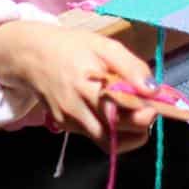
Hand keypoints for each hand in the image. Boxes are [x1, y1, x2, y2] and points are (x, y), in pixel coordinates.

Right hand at [0, 22, 158, 151]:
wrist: (32, 55)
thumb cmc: (72, 46)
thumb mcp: (105, 45)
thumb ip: (131, 66)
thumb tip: (154, 89)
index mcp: (89, 86)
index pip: (123, 114)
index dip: (146, 113)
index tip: (157, 102)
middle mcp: (77, 110)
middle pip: (118, 134)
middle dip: (141, 124)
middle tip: (149, 106)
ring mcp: (70, 122)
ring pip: (108, 142)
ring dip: (129, 131)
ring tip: (134, 109)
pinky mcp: (65, 128)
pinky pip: (96, 137)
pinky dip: (112, 129)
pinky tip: (114, 110)